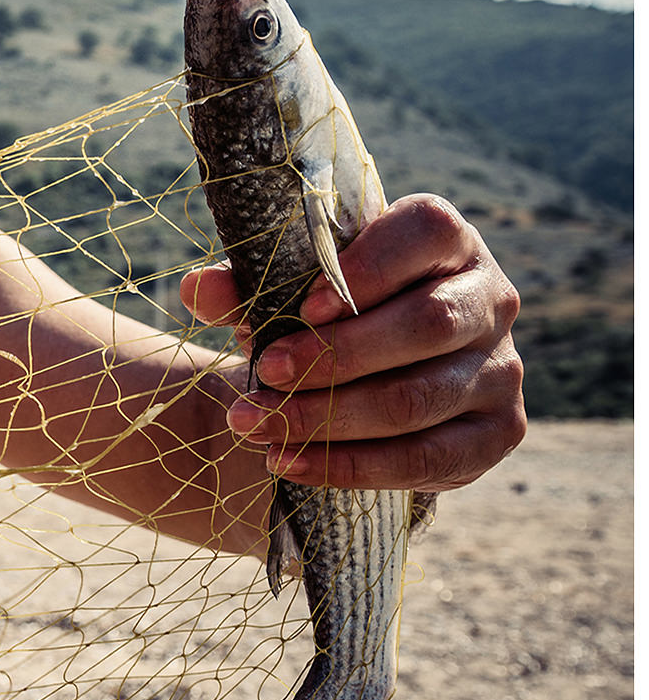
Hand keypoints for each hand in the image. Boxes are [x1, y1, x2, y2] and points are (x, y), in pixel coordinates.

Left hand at [180, 194, 524, 490]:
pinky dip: (350, 466)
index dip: (367, 269)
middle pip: (426, 324)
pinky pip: (426, 458)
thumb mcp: (288, 294)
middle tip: (262, 375)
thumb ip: (247, 288)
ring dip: (328, 417)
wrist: (365, 384)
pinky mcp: (498, 433)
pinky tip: (289, 462)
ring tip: (257, 424)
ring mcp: (502, 370)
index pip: (425, 233)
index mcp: (447, 242)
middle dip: (333, 356)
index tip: (305, 308)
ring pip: (419, 397)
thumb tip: (197, 288)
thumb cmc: (325, 320)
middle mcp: (490, 299)